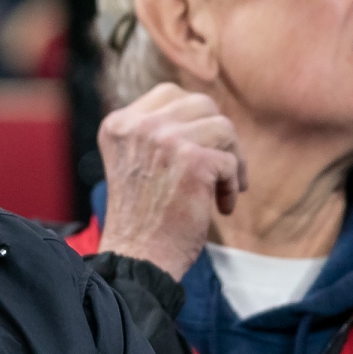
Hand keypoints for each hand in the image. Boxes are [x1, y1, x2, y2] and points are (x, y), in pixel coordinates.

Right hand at [94, 83, 245, 280]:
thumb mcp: (133, 162)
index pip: (169, 94)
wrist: (136, 259)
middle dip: (217, 135)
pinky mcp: (194, 162)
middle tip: (220, 166)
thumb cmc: (139, 219)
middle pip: (201, 104)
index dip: (192, 118)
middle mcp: (140, 127)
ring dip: (231, 157)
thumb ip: (153, 134)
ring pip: (223, 127)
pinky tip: (221, 207)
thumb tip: (204, 114)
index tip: (198, 146)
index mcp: (119, 125)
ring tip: (223, 187)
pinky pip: (231, 161)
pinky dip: (232, 186)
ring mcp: (167, 141)